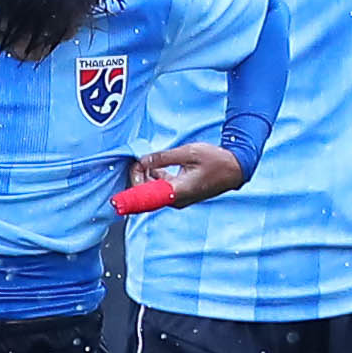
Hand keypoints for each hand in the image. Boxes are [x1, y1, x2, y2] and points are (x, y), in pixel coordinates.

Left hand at [131, 142, 249, 206]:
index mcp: (176, 191)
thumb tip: (142, 161)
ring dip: (146, 178)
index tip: (115, 200)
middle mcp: (176, 200)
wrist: (236, 168)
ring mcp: (179, 199)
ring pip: (153, 192)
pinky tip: (157, 167)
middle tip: (139, 161)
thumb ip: (162, 158)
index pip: (147, 200)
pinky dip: (155, 179)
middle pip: (147, 195)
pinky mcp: (181, 195)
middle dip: (138, 178)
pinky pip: (162, 190)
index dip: (129, 199)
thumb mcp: (188, 152)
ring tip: (148, 162)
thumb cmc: (216, 160)